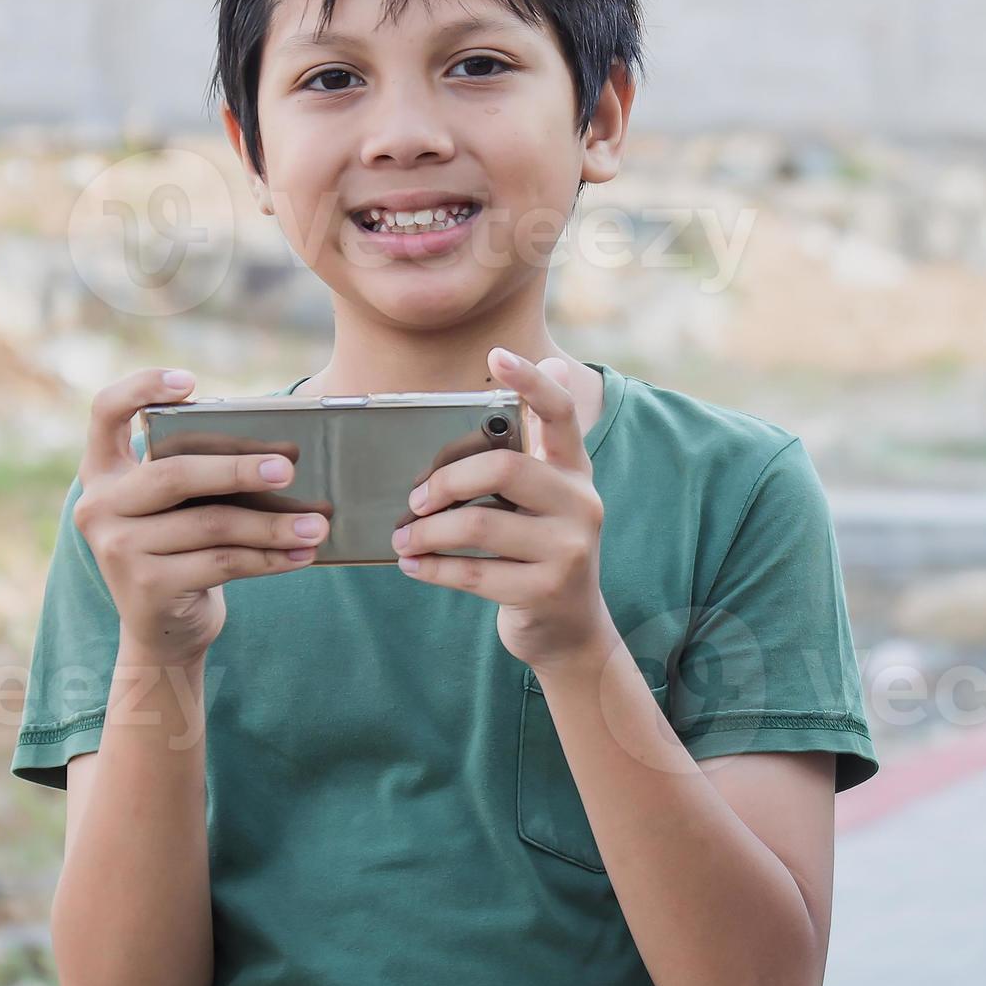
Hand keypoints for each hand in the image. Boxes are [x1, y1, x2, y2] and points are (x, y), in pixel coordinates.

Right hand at [75, 368, 326, 664]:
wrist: (162, 631)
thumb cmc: (181, 549)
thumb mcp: (174, 507)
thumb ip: (198, 473)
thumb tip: (281, 451)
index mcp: (104, 473)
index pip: (105, 413)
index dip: (140, 388)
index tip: (188, 382)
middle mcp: (100, 507)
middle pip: (174, 474)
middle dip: (238, 469)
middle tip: (288, 468)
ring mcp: (119, 548)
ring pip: (211, 525)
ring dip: (273, 525)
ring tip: (318, 524)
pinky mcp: (148, 586)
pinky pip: (223, 563)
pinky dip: (269, 557)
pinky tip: (302, 553)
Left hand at [391, 348, 615, 671]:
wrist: (568, 631)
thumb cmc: (538, 552)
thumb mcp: (543, 502)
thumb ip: (526, 453)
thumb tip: (543, 369)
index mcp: (575, 470)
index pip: (560, 413)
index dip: (531, 381)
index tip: (497, 354)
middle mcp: (581, 502)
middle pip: (503, 468)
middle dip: (445, 480)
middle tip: (414, 499)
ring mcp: (569, 549)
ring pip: (479, 523)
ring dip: (427, 531)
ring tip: (403, 538)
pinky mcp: (547, 590)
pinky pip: (473, 572)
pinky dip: (433, 567)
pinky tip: (413, 565)